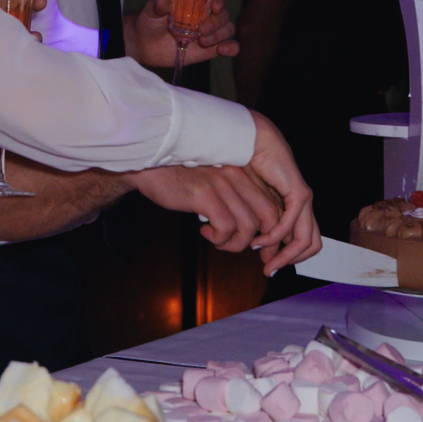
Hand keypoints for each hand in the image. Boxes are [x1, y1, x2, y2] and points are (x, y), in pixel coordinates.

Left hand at [125, 0, 237, 69]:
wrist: (145, 44)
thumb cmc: (150, 22)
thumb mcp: (151, 11)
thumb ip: (159, 5)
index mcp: (195, 1)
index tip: (214, 6)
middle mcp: (206, 15)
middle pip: (223, 15)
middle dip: (215, 22)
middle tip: (201, 30)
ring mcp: (209, 32)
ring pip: (227, 29)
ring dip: (219, 35)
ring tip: (202, 42)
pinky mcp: (210, 49)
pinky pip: (229, 46)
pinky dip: (232, 48)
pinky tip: (223, 50)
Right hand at [128, 165, 283, 253]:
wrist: (149, 166)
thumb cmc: (180, 179)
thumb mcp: (215, 185)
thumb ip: (233, 199)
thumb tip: (250, 230)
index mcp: (243, 172)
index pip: (272, 202)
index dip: (273, 229)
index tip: (262, 245)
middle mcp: (237, 176)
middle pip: (269, 215)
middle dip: (265, 242)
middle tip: (254, 255)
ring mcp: (222, 185)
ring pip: (249, 227)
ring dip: (236, 244)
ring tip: (219, 242)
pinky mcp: (205, 195)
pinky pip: (226, 228)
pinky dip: (219, 239)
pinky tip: (204, 232)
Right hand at [243, 111, 320, 274]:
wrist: (253, 141)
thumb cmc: (248, 168)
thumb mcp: (252, 202)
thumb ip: (258, 223)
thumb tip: (254, 247)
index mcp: (294, 208)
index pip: (304, 242)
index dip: (289, 258)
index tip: (268, 266)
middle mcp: (304, 206)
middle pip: (311, 245)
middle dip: (289, 261)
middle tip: (269, 270)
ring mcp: (304, 199)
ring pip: (305, 239)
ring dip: (285, 255)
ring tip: (265, 260)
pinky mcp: (299, 192)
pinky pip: (291, 223)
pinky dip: (275, 236)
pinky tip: (259, 239)